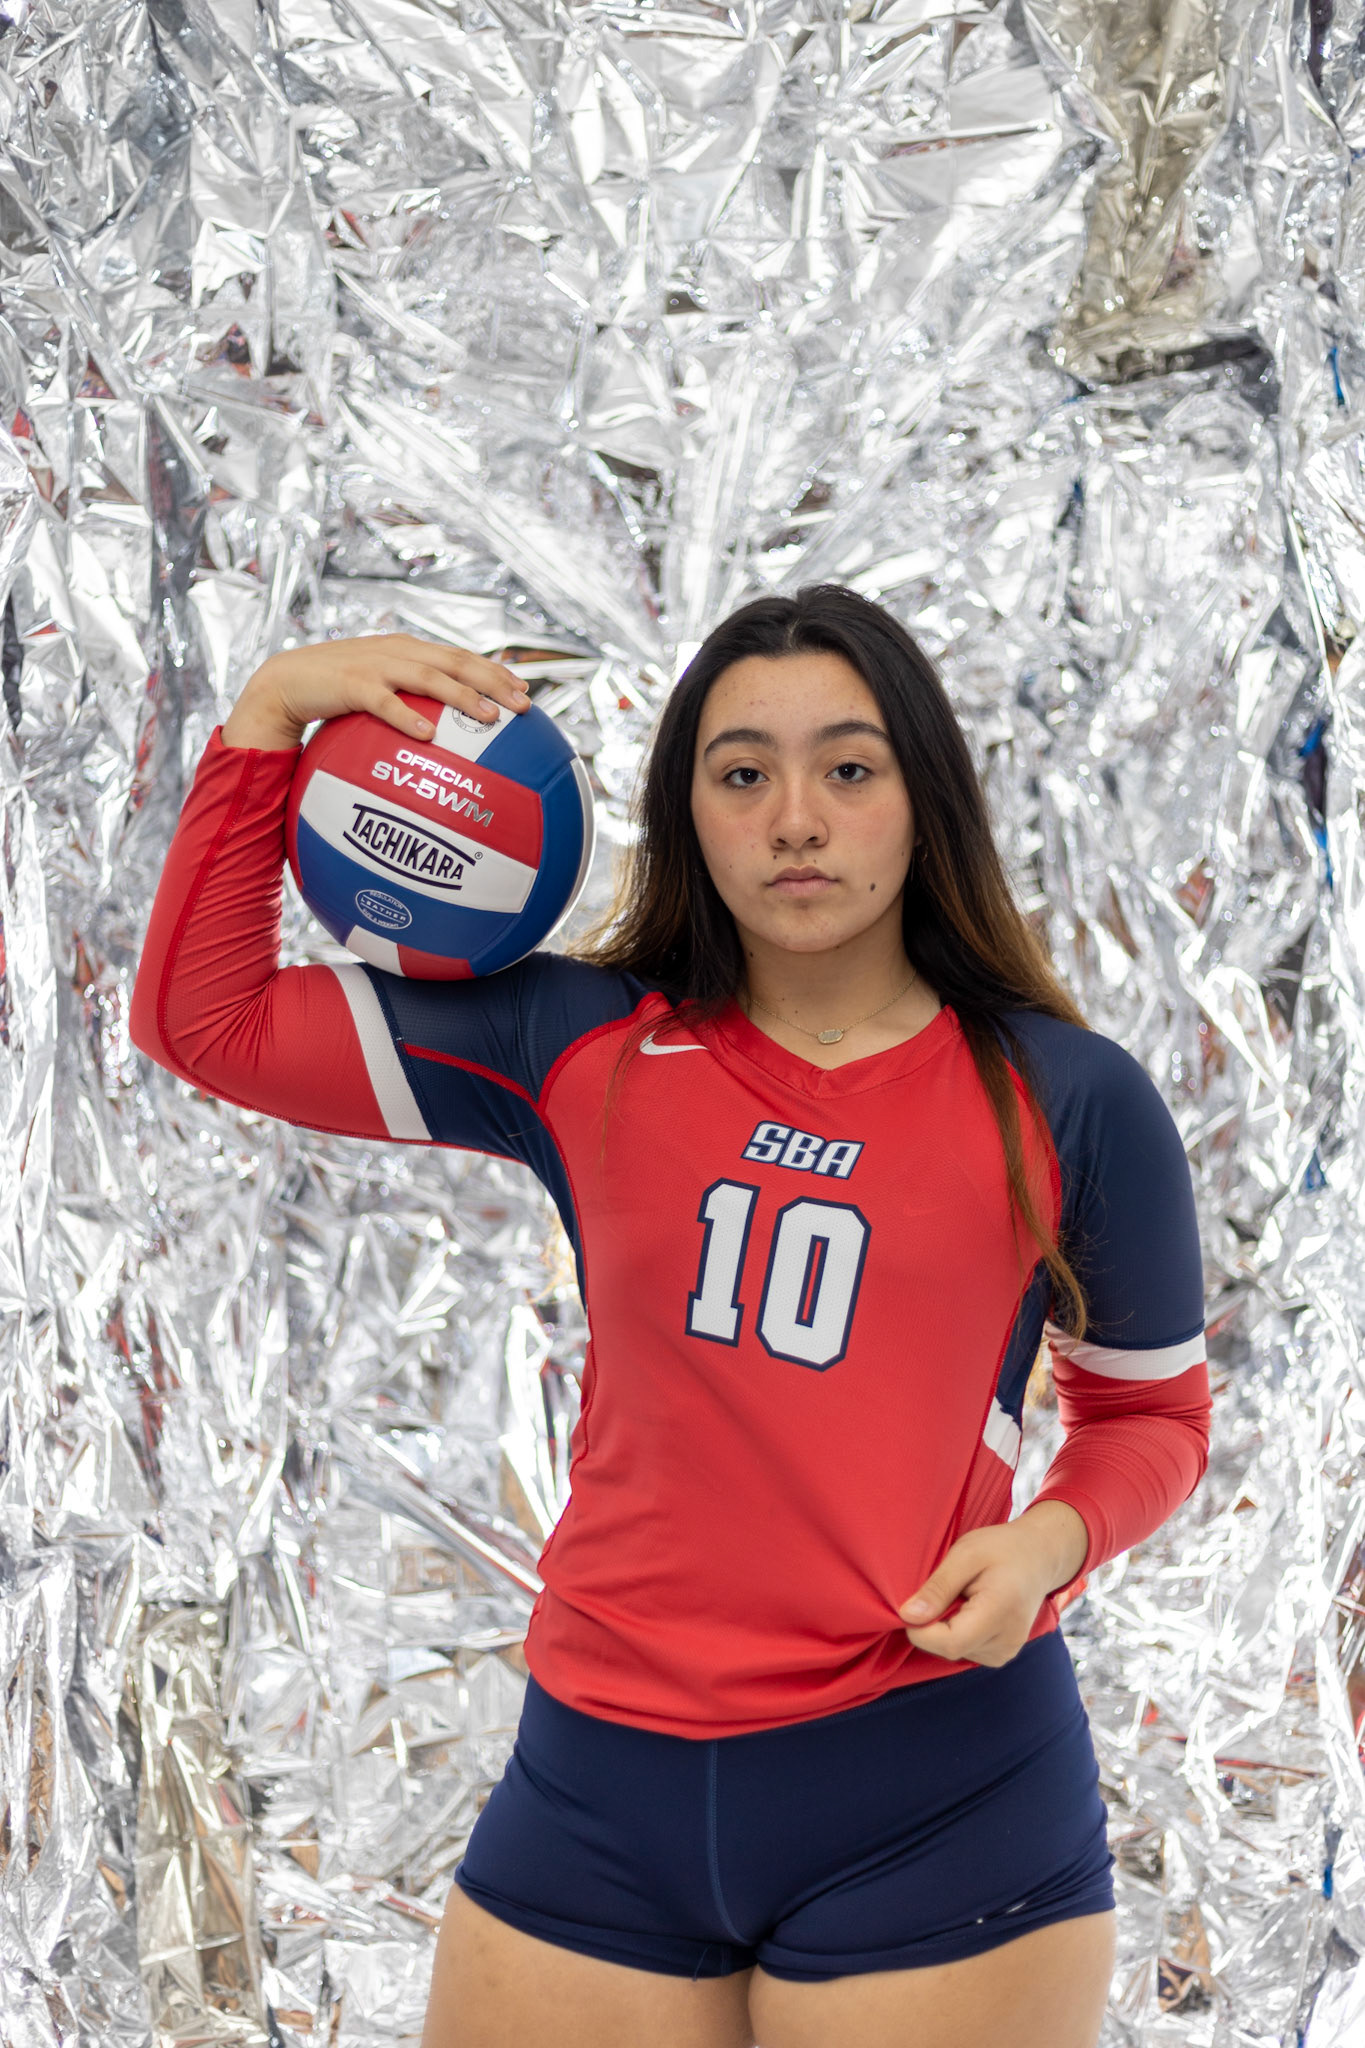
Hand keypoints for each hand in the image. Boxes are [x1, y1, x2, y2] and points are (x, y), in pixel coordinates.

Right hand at [221, 633, 532, 749]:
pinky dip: (407, 716)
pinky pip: (384, 702)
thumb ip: (410, 701)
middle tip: (524, 705)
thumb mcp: (378, 691)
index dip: (495, 670)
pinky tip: (427, 735)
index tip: (525, 690)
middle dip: (494, 681)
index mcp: (408, 650)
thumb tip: (443, 738)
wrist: (285, 683)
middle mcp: (398, 651)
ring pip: (429, 677)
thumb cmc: (336, 694)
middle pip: (456, 662)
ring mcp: (376, 665)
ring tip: (489, 717)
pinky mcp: (351, 684)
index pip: (461, 656)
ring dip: (462, 696)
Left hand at [896, 1501, 1088, 1668]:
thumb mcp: (966, 1554)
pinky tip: (969, 1609)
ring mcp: (1007, 1652)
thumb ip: (937, 1587)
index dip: (921, 1630)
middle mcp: (1008, 1641)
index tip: (912, 1605)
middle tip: (945, 1590)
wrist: (1040, 1556)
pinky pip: (966, 1650)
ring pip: (955, 1651)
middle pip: (950, 1648)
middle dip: (932, 1625)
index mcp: (1000, 1612)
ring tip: (962, 1596)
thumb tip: (907, 1616)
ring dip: (945, 1627)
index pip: (950, 1642)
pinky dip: (958, 1632)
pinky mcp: (1003, 1655)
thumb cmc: (1003, 1548)